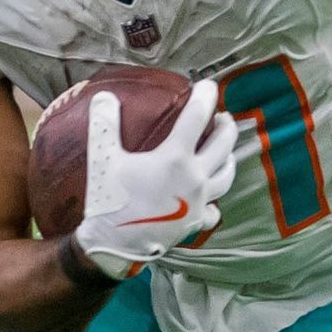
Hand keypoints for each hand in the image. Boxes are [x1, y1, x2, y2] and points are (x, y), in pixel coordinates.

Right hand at [73, 79, 237, 277]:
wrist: (114, 246)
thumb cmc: (109, 200)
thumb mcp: (103, 158)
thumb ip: (104, 124)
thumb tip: (102, 95)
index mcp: (175, 158)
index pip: (197, 118)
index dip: (205, 97)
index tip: (208, 85)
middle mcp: (195, 178)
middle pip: (223, 144)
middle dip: (226, 126)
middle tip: (222, 117)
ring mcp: (199, 203)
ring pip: (227, 176)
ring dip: (229, 159)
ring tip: (227, 151)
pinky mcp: (196, 223)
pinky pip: (214, 210)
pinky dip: (215, 201)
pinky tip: (210, 198)